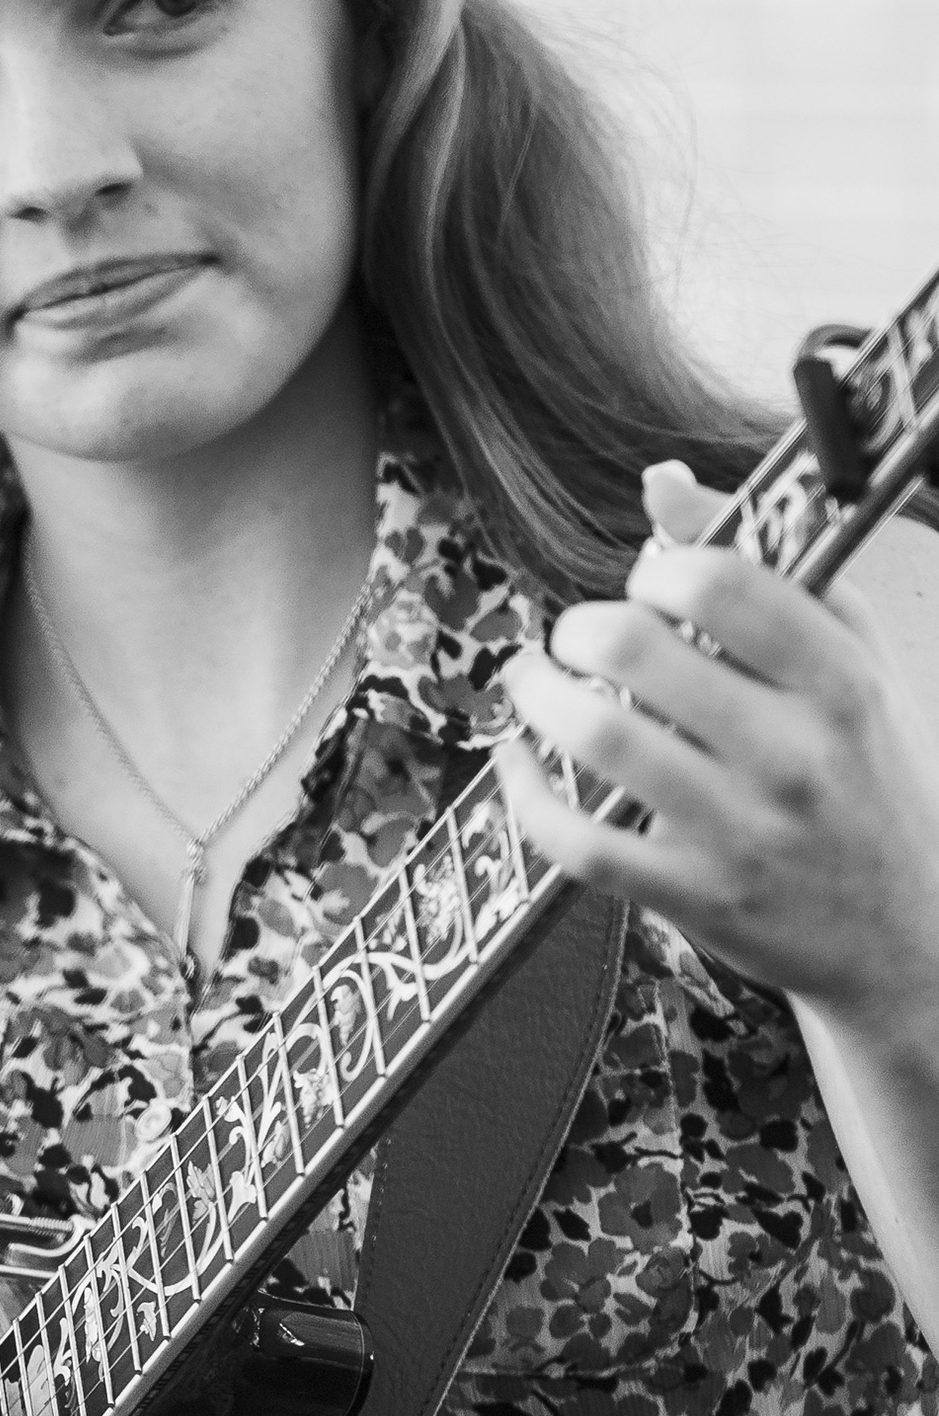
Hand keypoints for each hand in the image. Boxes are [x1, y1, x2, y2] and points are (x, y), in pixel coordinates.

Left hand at [495, 461, 938, 1046]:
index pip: (724, 582)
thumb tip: (662, 484)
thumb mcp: (848, 663)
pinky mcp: (693, 895)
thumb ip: (768, 567)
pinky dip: (524, 791)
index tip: (648, 586)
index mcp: (838, 683)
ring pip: (597, 735)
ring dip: (535, 693)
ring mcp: (741, 831)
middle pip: (637, 647)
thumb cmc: (864, 775)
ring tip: (532, 680)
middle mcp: (794, 754)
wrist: (905, 931)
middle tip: (574, 636)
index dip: (659, 567)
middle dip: (577, 626)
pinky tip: (516, 759)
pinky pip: (577, 839)